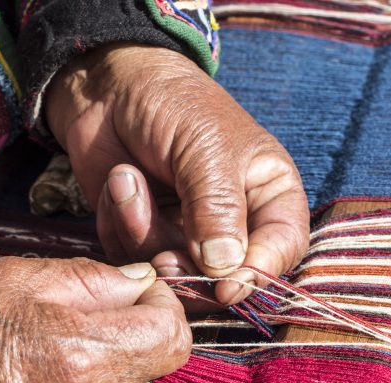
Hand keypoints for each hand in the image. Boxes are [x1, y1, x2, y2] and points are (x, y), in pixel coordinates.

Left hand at [46, 43, 309, 305]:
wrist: (108, 88)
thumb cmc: (172, 104)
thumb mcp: (205, 147)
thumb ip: (218, 207)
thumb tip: (226, 268)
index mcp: (269, 194)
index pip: (281, 249)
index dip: (257, 274)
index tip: (225, 287)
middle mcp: (233, 223)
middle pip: (224, 279)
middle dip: (187, 270)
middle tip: (161, 256)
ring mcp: (186, 235)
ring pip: (171, 272)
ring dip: (141, 232)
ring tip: (126, 180)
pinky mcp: (143, 238)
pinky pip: (132, 260)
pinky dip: (117, 227)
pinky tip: (117, 184)